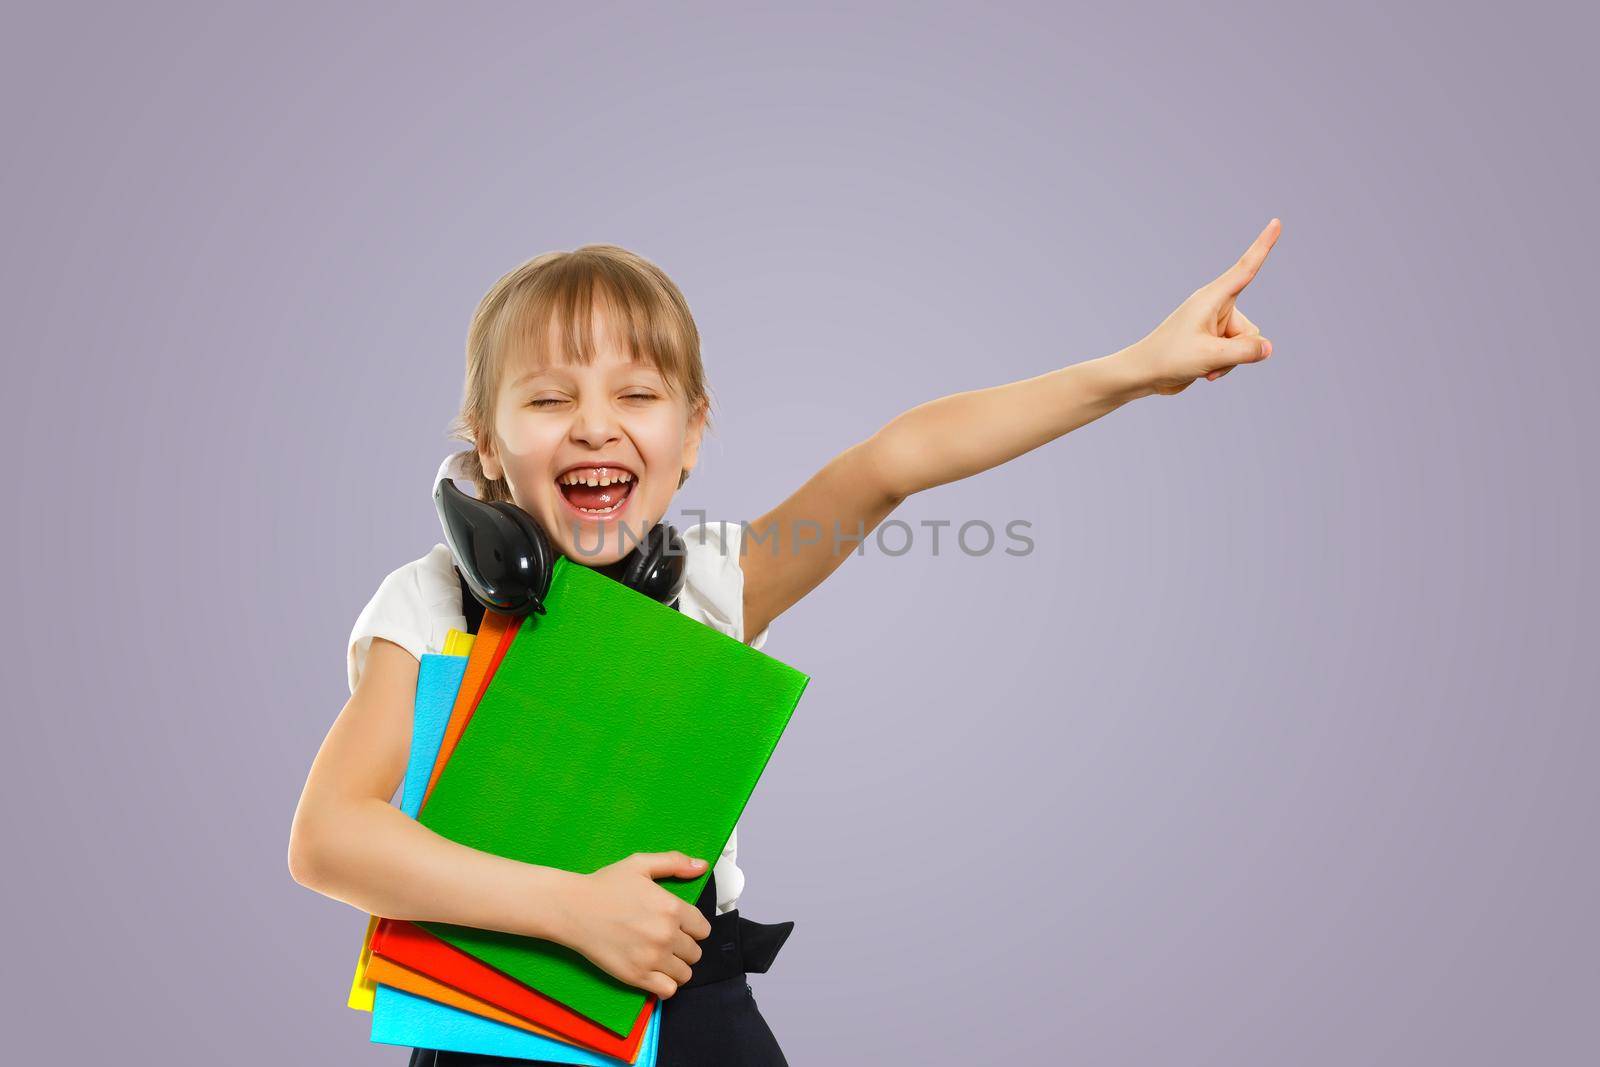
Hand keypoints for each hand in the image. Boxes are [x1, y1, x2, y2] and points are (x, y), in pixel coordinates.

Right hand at [553, 851, 713, 999]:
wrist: (573, 908)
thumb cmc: (605, 885)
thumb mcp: (641, 864)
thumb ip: (675, 862)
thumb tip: (701, 866)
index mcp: (672, 908)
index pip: (703, 929)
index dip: (693, 928)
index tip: (680, 926)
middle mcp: (666, 935)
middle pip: (695, 952)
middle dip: (685, 947)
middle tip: (667, 940)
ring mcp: (652, 958)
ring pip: (685, 973)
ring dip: (677, 966)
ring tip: (661, 957)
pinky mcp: (637, 976)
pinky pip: (668, 990)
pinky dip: (666, 984)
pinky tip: (655, 973)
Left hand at [1125, 218, 1281, 395]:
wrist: (1144, 374)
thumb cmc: (1169, 359)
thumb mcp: (1210, 356)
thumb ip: (1244, 352)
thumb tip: (1268, 348)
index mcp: (1211, 298)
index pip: (1245, 268)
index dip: (1263, 246)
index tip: (1276, 222)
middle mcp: (1215, 307)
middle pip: (1250, 330)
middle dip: (1239, 350)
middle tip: (1208, 358)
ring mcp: (1215, 324)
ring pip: (1245, 345)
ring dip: (1229, 362)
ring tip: (1202, 365)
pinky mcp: (1213, 340)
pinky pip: (1235, 354)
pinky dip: (1224, 366)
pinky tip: (1204, 371)